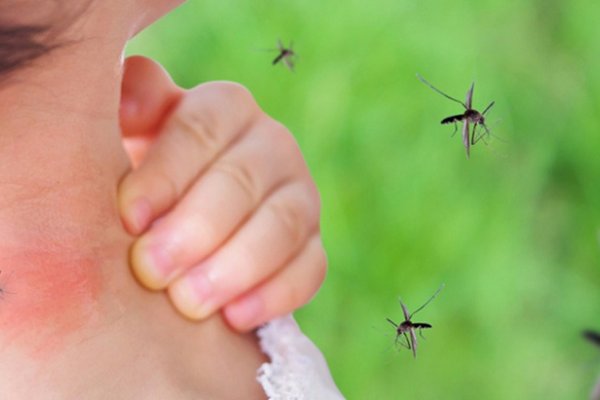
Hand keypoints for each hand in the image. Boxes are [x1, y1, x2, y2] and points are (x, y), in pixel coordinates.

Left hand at [118, 56, 325, 330]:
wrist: (190, 220)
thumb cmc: (155, 177)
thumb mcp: (134, 133)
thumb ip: (133, 105)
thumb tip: (129, 92)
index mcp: (225, 108)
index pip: (200, 130)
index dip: (165, 174)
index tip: (128, 218)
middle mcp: (272, 145)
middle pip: (241, 180)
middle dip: (195, 229)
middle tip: (150, 270)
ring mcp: (300, 196)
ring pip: (282, 225)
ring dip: (235, 266)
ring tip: (188, 304)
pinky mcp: (313, 245)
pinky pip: (310, 268)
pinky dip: (275, 295)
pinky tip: (235, 318)